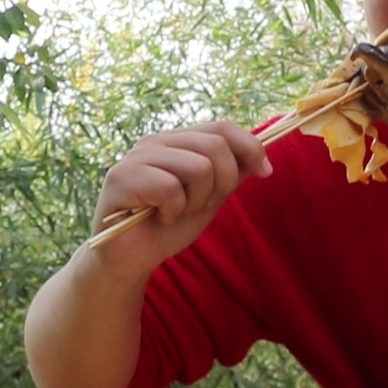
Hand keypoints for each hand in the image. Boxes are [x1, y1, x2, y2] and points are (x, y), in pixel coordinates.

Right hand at [86, 122, 272, 279]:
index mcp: (178, 141)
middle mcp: (157, 141)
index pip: (222, 127)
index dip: (250, 147)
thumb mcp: (209, 198)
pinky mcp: (121, 177)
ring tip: (178, 211)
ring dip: (197, 200)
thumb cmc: (168, 226)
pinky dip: (174, 210)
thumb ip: (230, 174)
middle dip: (224, 183)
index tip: (266, 172)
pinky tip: (160, 217)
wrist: (131, 259)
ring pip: (198, 166)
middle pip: (216, 146)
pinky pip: (170, 187)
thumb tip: (259, 156)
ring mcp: (137, 156)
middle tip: (203, 204)